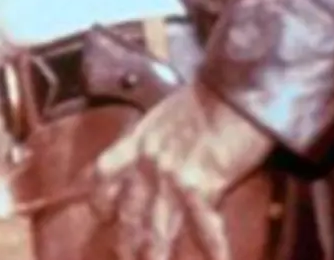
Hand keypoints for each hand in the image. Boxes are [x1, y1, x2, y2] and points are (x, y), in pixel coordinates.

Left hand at [89, 81, 274, 259]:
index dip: (98, 197)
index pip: (104, 172)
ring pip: (157, 227)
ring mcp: (171, 175)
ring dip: (156, 254)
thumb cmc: (209, 97)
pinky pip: (202, 226)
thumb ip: (158, 136)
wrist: (235, 90)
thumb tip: (159, 150)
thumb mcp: (168, 112)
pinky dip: (212, 249)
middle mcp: (147, 161)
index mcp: (138, 140)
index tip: (98, 215)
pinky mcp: (201, 184)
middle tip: (124, 258)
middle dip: (127, 241)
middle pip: (129, 211)